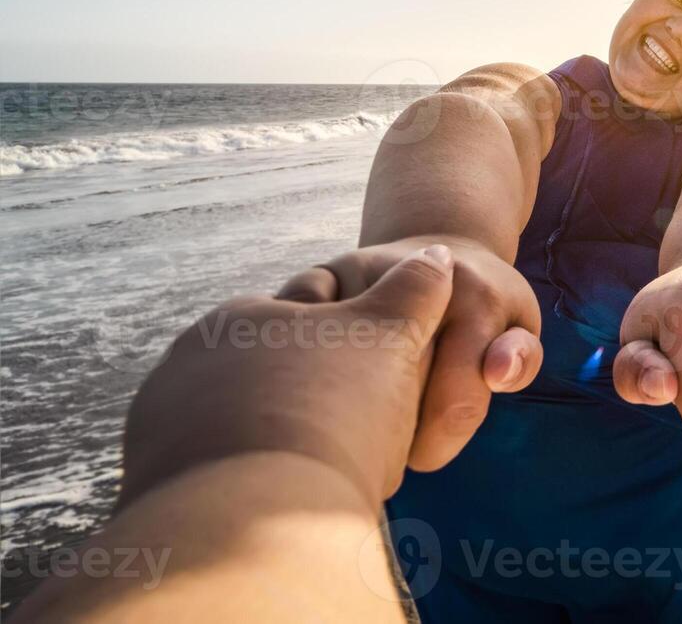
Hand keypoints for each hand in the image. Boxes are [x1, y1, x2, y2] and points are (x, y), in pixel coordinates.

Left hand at [122, 247, 457, 509]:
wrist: (258, 517)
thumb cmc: (333, 413)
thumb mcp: (388, 338)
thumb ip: (414, 292)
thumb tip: (437, 254)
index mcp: (244, 316)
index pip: (306, 315)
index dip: (352, 344)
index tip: (377, 380)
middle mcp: (190, 356)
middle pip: (267, 371)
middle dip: (305, 392)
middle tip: (351, 433)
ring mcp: (164, 415)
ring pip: (236, 419)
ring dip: (272, 436)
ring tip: (320, 473)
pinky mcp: (152, 474)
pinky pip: (212, 467)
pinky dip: (243, 476)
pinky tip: (281, 498)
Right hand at [277, 235, 542, 470]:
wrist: (440, 245)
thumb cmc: (483, 306)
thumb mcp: (517, 326)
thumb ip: (521, 359)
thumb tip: (498, 373)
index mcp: (477, 303)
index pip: (454, 405)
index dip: (436, 445)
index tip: (423, 451)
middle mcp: (419, 283)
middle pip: (389, 395)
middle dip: (385, 432)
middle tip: (384, 436)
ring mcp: (363, 276)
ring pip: (334, 369)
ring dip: (335, 404)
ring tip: (352, 412)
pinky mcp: (320, 275)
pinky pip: (291, 336)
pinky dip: (296, 368)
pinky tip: (314, 381)